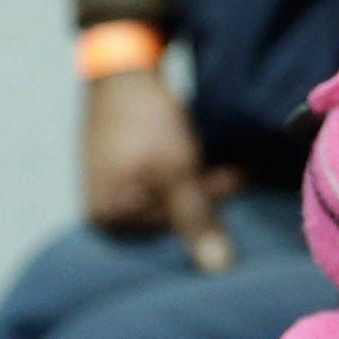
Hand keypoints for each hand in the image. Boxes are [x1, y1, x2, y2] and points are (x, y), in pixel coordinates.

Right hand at [82, 69, 239, 270]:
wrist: (123, 70)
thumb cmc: (145, 120)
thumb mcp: (176, 171)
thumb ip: (196, 219)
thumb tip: (217, 268)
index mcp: (108, 218)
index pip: (173, 231)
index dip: (208, 205)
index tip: (233, 176)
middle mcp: (105, 212)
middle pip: (173, 216)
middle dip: (206, 192)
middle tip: (231, 167)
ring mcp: (113, 190)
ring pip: (173, 198)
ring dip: (201, 181)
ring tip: (218, 160)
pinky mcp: (124, 172)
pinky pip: (163, 183)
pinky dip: (185, 171)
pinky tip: (200, 156)